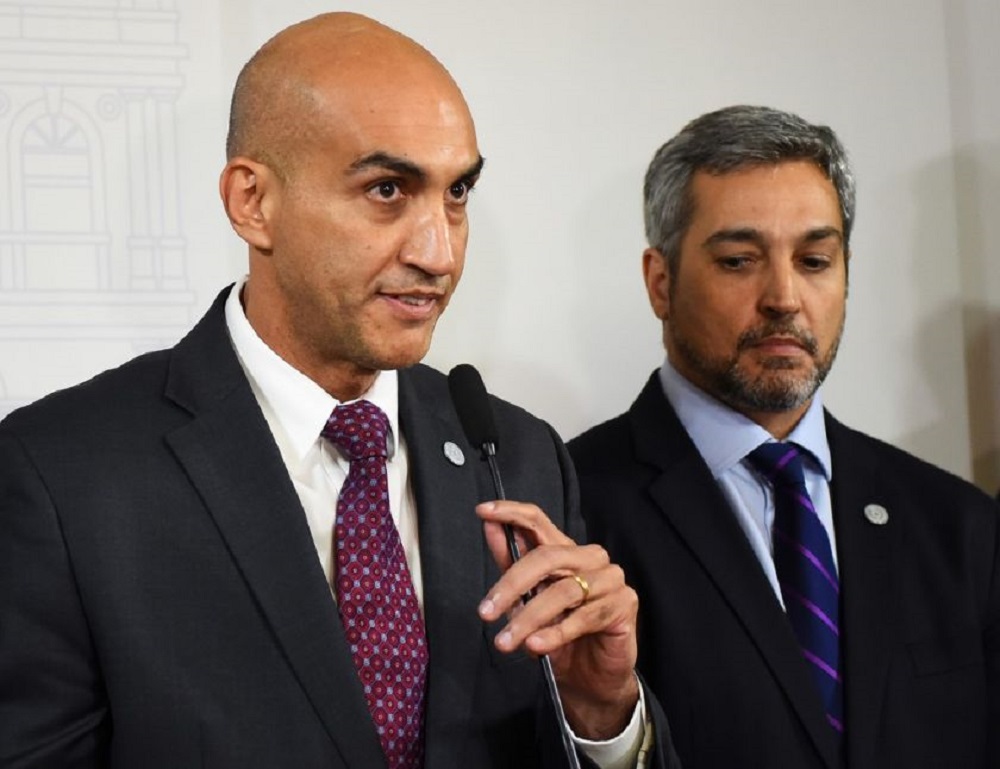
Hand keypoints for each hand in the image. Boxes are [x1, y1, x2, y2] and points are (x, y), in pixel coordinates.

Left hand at [476, 500, 639, 740]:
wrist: (590, 678)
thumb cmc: (559, 635)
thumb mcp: (527, 600)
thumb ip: (511, 564)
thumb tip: (490, 526)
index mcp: (565, 551)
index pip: (539, 521)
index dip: (511, 513)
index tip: (482, 511)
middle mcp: (590, 559)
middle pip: (547, 557)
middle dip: (512, 584)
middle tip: (486, 611)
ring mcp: (610, 580)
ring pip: (564, 591)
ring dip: (529, 618)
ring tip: (506, 641)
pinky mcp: (624, 605)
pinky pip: (584, 617)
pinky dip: (555, 633)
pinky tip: (536, 645)